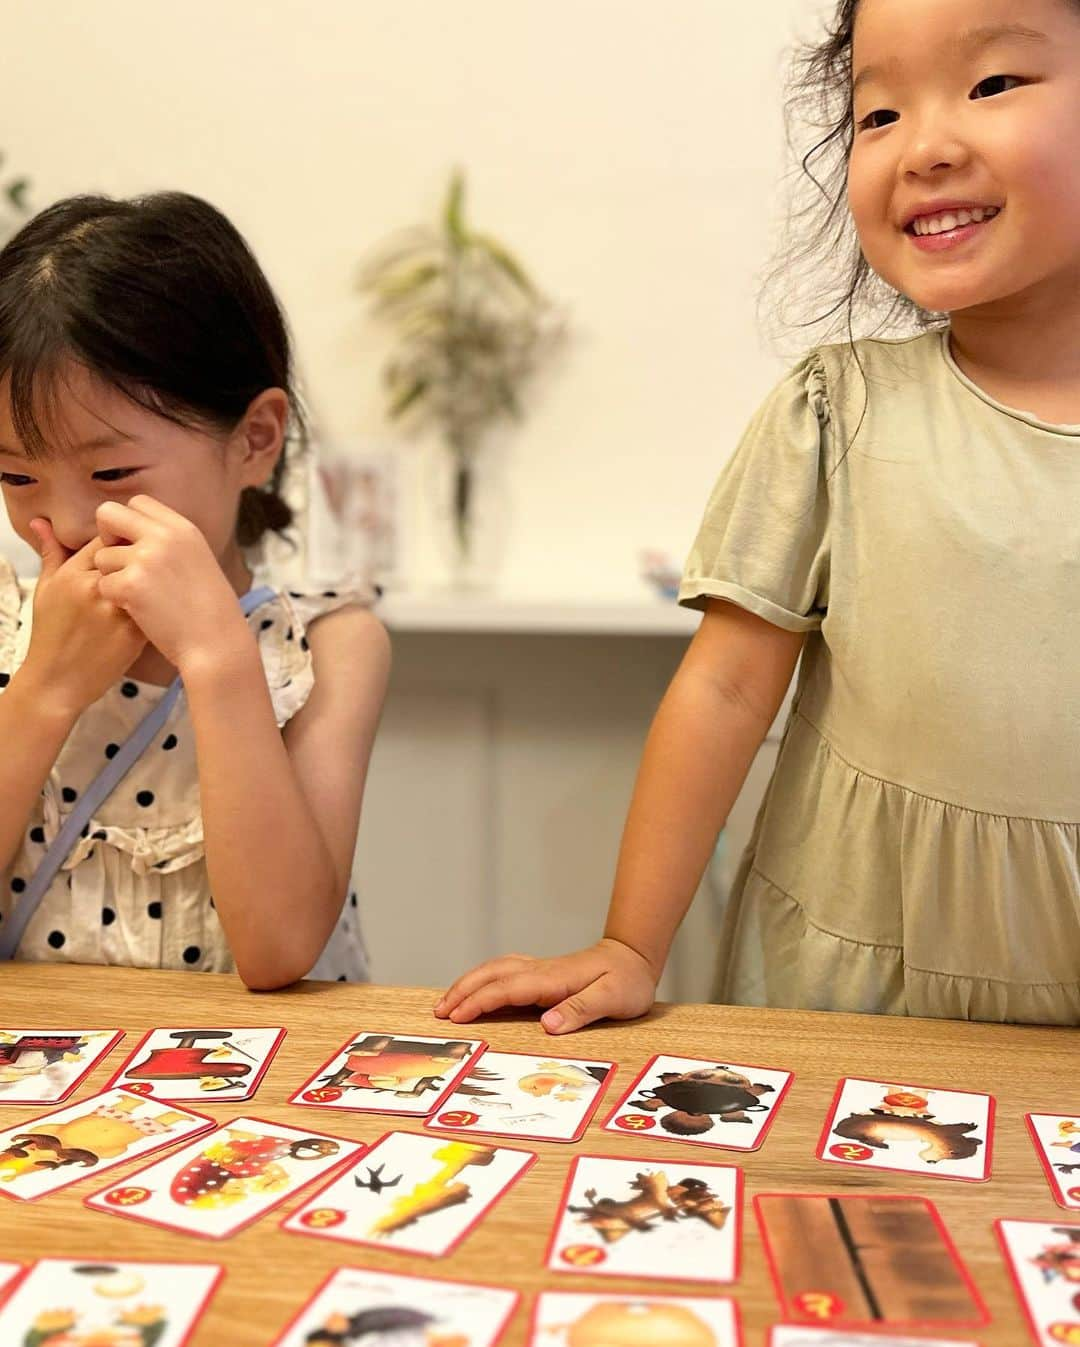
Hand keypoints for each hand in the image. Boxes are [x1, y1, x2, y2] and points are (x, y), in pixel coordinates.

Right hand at [20, 519, 146, 715]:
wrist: (58, 681)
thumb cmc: (51, 634)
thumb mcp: (46, 590)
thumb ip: (50, 553)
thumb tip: (40, 520)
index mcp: (72, 573)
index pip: (106, 538)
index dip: (119, 541)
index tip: (125, 550)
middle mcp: (94, 588)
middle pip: (131, 555)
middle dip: (140, 557)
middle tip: (148, 566)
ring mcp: (115, 611)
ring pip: (148, 578)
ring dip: (155, 579)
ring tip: (157, 587)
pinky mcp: (133, 632)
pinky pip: (157, 605)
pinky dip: (160, 604)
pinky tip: (159, 609)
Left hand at [94, 496, 249, 671]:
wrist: (217, 643)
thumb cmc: (209, 610)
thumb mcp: (199, 561)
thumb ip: (171, 543)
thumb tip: (137, 534)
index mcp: (183, 528)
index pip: (138, 503)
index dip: (128, 524)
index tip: (134, 547)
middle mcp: (164, 536)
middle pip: (108, 513)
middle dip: (106, 537)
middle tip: (120, 564)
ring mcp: (146, 558)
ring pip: (101, 556)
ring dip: (111, 576)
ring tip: (138, 597)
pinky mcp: (131, 584)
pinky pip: (103, 584)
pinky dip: (115, 601)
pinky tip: (137, 612)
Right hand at [433, 938, 658, 1033]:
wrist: (633, 956)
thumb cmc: (626, 981)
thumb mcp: (613, 999)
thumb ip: (580, 1009)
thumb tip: (548, 1025)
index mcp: (553, 979)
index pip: (507, 989)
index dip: (480, 1002)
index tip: (457, 1016)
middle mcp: (541, 971)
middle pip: (492, 975)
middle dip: (462, 991)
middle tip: (438, 1012)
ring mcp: (540, 969)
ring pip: (495, 969)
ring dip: (468, 983)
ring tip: (446, 1002)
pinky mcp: (542, 972)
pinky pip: (504, 971)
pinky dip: (483, 979)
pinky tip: (476, 988)